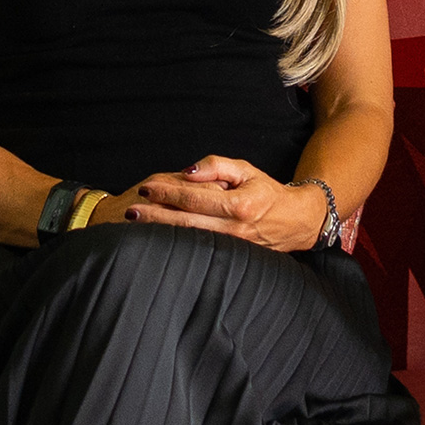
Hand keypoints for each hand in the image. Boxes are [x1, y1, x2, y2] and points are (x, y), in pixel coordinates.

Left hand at [102, 155, 326, 252]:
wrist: (294, 222)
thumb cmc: (266, 191)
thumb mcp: (245, 170)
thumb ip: (216, 166)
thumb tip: (186, 171)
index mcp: (239, 205)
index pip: (194, 198)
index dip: (167, 192)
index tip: (146, 188)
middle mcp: (234, 230)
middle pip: (186, 224)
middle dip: (155, 217)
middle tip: (130, 211)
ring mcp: (231, 248)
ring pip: (189, 240)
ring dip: (161, 233)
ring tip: (136, 226)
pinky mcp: (229, 258)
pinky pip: (197, 249)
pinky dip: (175, 243)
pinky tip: (157, 238)